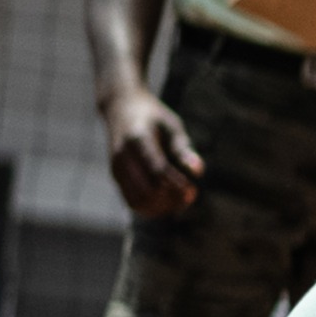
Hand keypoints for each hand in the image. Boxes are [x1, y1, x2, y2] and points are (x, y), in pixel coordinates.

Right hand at [102, 87, 204, 215]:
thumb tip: (199, 172)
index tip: (192, 189)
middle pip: (147, 191)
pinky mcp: (116, 176)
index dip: (177, 185)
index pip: (158, 171)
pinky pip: (132, 201)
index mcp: (138, 139)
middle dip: (171, 199)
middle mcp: (122, 156)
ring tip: (180, 200)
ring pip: (138, 201)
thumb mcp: (172, 126)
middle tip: (190, 195)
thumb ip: (183, 148)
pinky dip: (151, 208)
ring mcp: (116, 167)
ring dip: (162, 207)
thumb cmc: (153, 117)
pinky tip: (168, 202)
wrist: (121, 108)